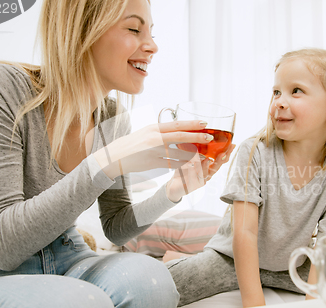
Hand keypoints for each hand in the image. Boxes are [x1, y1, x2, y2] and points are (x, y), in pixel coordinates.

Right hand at [91, 120, 214, 178]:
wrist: (116, 156)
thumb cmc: (133, 144)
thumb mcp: (146, 132)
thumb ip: (161, 131)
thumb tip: (178, 128)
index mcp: (154, 128)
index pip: (176, 124)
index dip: (191, 124)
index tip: (204, 123)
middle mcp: (154, 137)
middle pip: (180, 136)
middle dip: (196, 136)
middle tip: (209, 137)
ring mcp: (153, 150)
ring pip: (178, 152)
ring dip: (192, 154)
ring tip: (204, 155)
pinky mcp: (152, 162)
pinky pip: (171, 164)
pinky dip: (182, 164)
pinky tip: (191, 165)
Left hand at [165, 144, 235, 201]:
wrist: (174, 185)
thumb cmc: (184, 170)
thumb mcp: (191, 158)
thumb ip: (197, 150)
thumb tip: (201, 136)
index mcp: (209, 168)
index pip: (220, 160)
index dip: (227, 153)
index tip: (232, 145)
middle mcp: (207, 175)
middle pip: (216, 168)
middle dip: (220, 160)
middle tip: (223, 154)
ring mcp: (200, 182)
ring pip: (204, 173)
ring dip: (204, 166)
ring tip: (206, 159)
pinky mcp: (191, 186)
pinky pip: (192, 178)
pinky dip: (192, 171)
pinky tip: (191, 166)